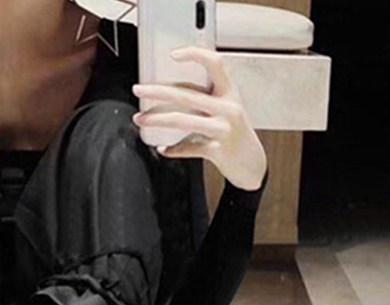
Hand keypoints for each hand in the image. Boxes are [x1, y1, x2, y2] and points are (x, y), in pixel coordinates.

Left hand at [131, 46, 267, 190]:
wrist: (251, 164)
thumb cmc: (235, 134)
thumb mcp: (226, 110)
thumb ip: (205, 100)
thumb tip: (170, 94)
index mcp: (230, 93)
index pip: (215, 64)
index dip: (195, 55)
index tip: (173, 55)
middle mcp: (228, 108)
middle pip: (187, 94)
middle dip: (158, 91)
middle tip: (138, 90)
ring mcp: (222, 129)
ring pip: (182, 120)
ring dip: (157, 119)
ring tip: (140, 119)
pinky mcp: (216, 150)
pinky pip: (188, 148)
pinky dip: (172, 149)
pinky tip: (163, 149)